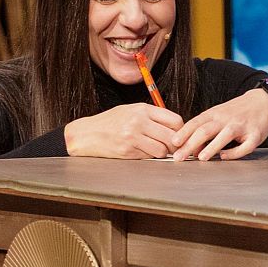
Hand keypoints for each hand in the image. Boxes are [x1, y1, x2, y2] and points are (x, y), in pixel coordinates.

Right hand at [64, 103, 183, 158]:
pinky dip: (149, 156)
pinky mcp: (127, 151)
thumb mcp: (131, 110)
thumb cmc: (110, 122)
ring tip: (156, 149)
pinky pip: (148, 157)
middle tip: (174, 147)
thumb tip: (175, 126)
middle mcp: (138, 122)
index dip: (181, 130)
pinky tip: (142, 151)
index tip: (180, 135)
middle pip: (171, 136)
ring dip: (162, 152)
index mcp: (142, 109)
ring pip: (162, 150)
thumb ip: (152, 116)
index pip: (174, 120)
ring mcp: (132, 137)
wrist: (85, 134)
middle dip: (175, 145)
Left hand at [171, 88, 267, 160]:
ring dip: (212, 146)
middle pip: (206, 130)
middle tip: (180, 157)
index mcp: (215, 114)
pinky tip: (224, 156)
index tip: (174, 143)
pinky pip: (245, 146)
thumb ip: (204, 128)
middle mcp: (227, 119)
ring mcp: (241, 126)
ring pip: (225, 136)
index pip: (196, 122)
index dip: (184, 132)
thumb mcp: (218, 114)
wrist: (263, 102)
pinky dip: (234, 153)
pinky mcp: (255, 135)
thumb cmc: (237, 111)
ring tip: (201, 157)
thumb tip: (188, 147)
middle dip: (191, 144)